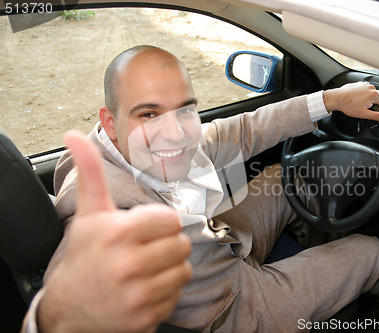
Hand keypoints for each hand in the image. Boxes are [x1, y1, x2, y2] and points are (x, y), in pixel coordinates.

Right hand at [37, 130, 191, 332]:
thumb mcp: (89, 214)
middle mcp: (129, 264)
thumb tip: (75, 135)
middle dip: (166, 245)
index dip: (158, 224)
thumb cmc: (85, 256)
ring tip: (145, 270)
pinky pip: (176, 296)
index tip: (143, 231)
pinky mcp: (146, 317)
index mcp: (118, 233)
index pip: (170, 219)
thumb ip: (91, 173)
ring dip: (168, 269)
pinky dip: (165, 293)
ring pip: (183, 270)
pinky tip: (144, 290)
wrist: (69, 307)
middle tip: (144, 251)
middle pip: (181, 244)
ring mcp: (138, 294)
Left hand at [323, 82, 378, 121]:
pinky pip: (364, 91)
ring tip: (357, 103)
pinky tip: (354, 98)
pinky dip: (361, 94)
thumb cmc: (348, 105)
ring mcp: (365, 84)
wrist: (337, 98)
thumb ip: (376, 116)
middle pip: (377, 98)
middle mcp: (371, 88)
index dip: (378, 109)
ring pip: (370, 94)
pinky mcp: (359, 84)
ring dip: (366, 99)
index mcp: (374, 95)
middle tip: (361, 107)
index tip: (370, 110)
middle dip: (371, 104)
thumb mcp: (363, 114)